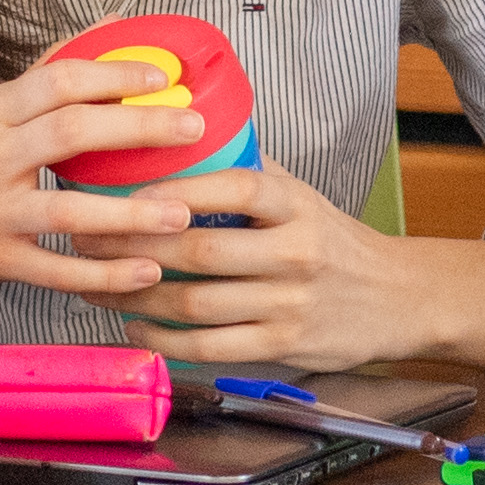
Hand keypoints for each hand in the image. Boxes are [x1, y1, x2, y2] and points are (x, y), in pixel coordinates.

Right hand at [0, 53, 229, 305]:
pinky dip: (102, 274)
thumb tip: (108, 28)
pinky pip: (55, 270)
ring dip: (130, 213)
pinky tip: (144, 273)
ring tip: (182, 212)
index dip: (114, 74)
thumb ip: (43, 79)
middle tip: (193, 126)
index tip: (165, 77)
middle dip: (138, 128)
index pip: (58, 80)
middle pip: (71, 133)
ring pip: (67, 208)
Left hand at [44, 159, 454, 367]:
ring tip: (97, 283)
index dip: (175, 191)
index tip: (122, 193)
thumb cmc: (334, 241)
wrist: (398, 298)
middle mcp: (295, 253)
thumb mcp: (302, 196)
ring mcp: (288, 303)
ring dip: (137, 294)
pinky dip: (163, 339)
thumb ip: (247, 172)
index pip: (234, 188)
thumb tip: (177, 136)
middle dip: (133, 246)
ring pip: (197, 302)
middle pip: (201, 250)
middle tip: (86, 238)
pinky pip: (209, 347)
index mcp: (296, 206)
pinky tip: (135, 323)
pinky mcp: (282, 346)